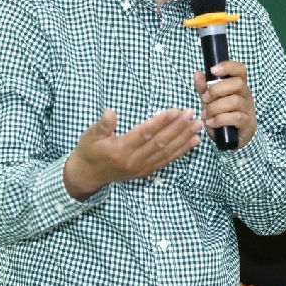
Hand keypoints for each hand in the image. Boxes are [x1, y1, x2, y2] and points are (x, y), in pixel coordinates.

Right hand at [63, 108, 202, 199]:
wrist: (87, 175)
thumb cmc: (89, 151)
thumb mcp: (90, 135)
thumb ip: (102, 125)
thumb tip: (110, 112)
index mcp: (120, 149)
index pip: (145, 133)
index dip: (161, 122)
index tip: (176, 111)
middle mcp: (134, 160)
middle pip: (160, 142)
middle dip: (178, 127)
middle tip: (192, 114)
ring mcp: (141, 167)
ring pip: (167, 152)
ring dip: (184, 138)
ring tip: (197, 125)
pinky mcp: (146, 171)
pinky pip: (167, 160)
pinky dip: (182, 151)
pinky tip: (193, 141)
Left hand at [194, 60, 256, 148]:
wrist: (231, 138)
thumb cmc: (222, 114)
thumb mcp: (210, 100)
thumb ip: (204, 87)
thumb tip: (198, 74)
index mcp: (238, 85)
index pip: (240, 69)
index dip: (228, 67)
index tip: (213, 70)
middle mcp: (246, 95)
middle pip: (238, 84)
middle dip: (217, 90)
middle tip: (205, 99)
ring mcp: (248, 109)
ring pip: (235, 101)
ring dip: (216, 107)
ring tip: (206, 114)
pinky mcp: (247, 123)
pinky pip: (236, 118)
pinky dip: (219, 120)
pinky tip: (211, 123)